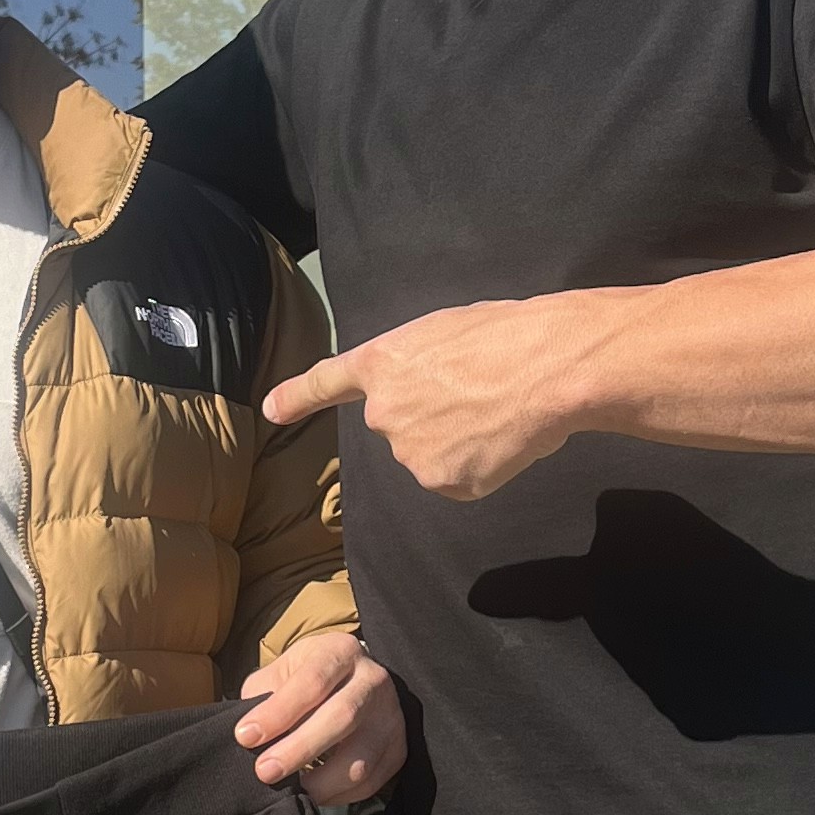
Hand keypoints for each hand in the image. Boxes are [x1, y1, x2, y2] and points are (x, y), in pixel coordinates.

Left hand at [234, 632, 405, 802]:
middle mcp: (373, 680)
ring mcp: (391, 717)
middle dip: (299, 749)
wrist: (352, 682)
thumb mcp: (282, 673)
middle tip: (264, 772)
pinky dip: (338, 795)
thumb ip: (263, 698)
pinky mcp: (399, 749)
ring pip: (360, 759)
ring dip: (320, 783)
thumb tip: (248, 736)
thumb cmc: (307, 680)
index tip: (246, 736)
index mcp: (341, 653)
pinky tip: (313, 794)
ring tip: (290, 790)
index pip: (312, 682)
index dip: (278, 713)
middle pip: (342, 718)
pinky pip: (370, 783)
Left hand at [263, 297, 592, 500]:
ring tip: (496, 412)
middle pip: (401, 426)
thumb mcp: (445, 332)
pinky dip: (481, 467)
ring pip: (430, 456)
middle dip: (432, 417)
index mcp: (381, 363)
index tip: (270, 410)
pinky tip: (502, 440)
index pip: (327, 382)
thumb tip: (434, 395)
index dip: (297, 397)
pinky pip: (459, 480)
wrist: (544, 369)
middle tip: (477, 393)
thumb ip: (419, 366)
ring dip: (458, 442)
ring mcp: (409, 453)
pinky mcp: (443, 483)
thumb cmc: (505, 335)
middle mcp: (383, 413)